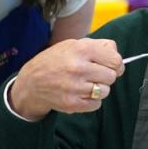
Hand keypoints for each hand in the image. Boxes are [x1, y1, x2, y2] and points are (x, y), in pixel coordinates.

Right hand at [8, 38, 124, 119]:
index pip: (115, 60)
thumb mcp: (73, 44)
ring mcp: (75, 86)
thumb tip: (116, 53)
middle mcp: (78, 67)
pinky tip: (81, 93)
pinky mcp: (72, 103)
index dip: (116, 64)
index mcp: (81, 49)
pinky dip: (92, 100)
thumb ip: (98, 46)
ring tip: (86, 84)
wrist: (31, 83)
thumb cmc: (55, 61)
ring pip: (105, 91)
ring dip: (99, 89)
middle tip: (94, 75)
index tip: (112, 66)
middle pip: (112, 76)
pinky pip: (97, 104)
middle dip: (106, 76)